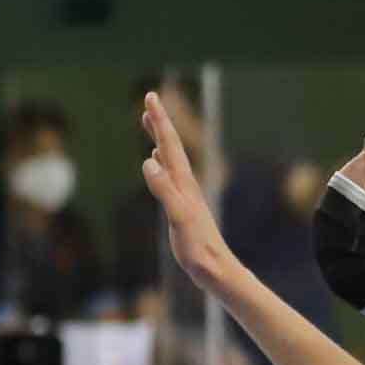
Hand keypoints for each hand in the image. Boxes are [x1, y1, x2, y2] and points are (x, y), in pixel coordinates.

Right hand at [136, 92, 234, 281]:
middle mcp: (185, 183)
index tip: (150, 97)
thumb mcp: (178, 218)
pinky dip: (161, 161)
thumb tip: (148, 162)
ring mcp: (184, 193)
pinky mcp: (182, 205)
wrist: (216, 268)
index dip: (159, 121)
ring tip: (151, 124)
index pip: (169, 145)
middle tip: (149, 100)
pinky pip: (168, 174)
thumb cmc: (197, 247)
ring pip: (170, 158)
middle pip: (171, 146)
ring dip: (159, 138)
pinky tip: (156, 162)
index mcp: (183, 183)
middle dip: (159, 123)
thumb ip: (164, 190)